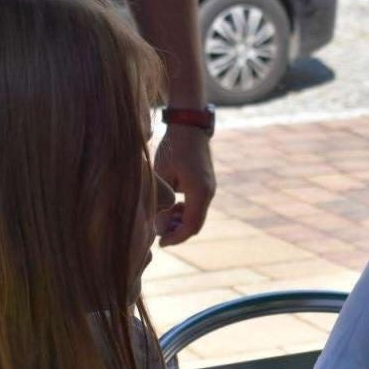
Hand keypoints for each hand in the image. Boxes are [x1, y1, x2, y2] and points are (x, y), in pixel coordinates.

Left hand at [153, 124, 214, 245]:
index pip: (190, 226)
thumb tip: (159, 227)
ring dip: (181, 222)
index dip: (175, 238)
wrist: (189, 125)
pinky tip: (171, 208)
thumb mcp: (161, 174)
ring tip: (162, 220)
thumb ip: (161, 202)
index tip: (161, 243)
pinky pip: (197, 205)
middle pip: (195, 224)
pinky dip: (185, 211)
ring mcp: (209, 188)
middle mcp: (208, 192)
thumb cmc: (172, 147)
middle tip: (159, 236)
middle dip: (178, 233)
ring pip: (196, 215)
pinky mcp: (206, 183)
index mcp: (199, 191)